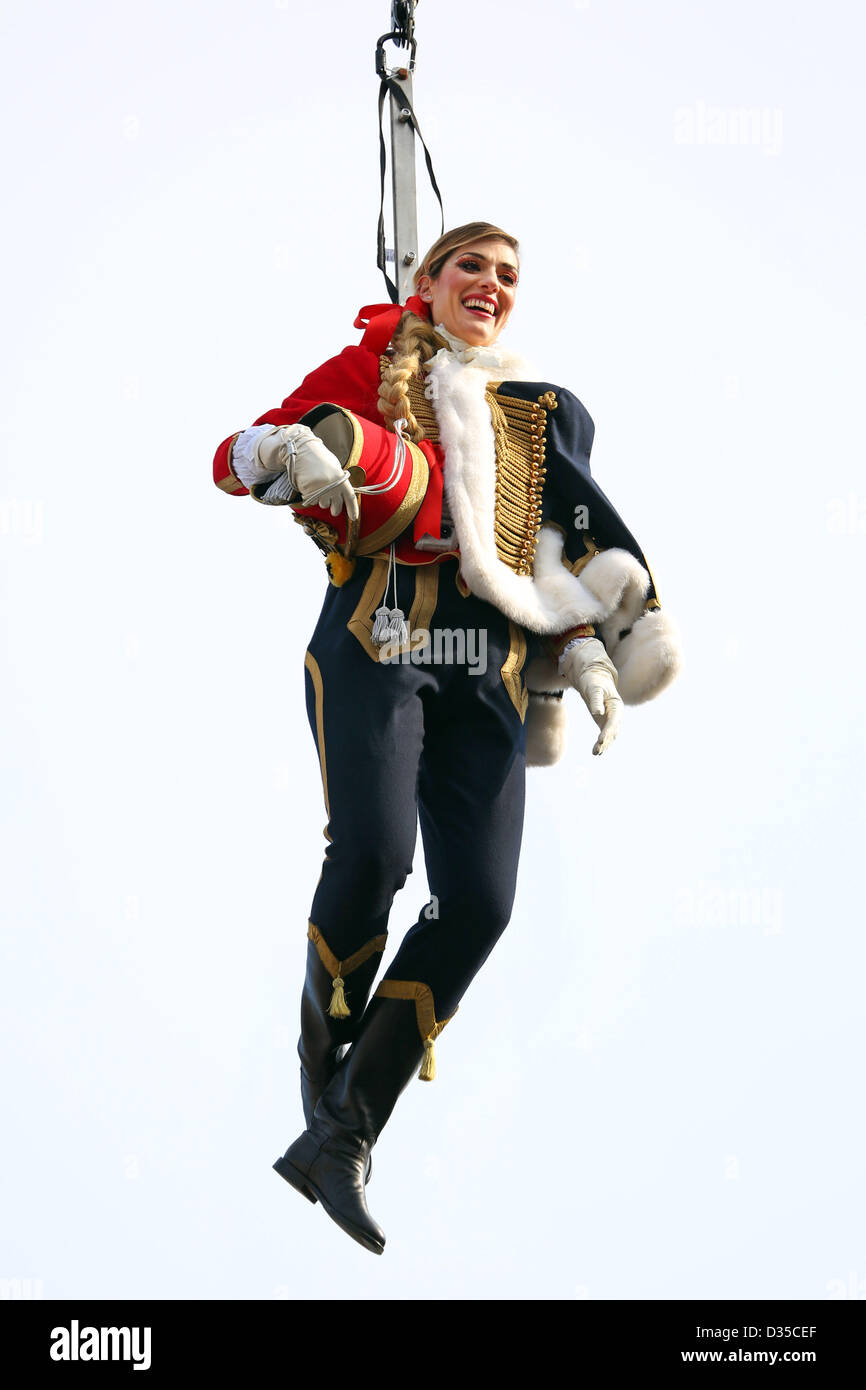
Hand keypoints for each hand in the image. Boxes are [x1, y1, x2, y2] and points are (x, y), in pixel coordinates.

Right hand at [256, 425, 353, 516]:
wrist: (303, 450)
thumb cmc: (320, 459)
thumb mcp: (335, 468)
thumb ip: (341, 482)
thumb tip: (343, 498)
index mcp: (341, 479)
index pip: (350, 498)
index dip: (353, 509)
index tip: (353, 518)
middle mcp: (332, 486)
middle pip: (336, 507)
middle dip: (335, 509)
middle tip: (332, 505)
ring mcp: (319, 490)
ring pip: (323, 505)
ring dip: (322, 500)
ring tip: (319, 487)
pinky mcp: (308, 491)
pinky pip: (311, 501)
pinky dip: (311, 496)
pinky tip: (310, 484)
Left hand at [560, 637, 622, 755]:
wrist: (594, 678)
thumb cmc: (593, 681)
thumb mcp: (593, 688)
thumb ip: (596, 699)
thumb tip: (597, 712)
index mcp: (616, 705)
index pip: (614, 720)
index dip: (608, 731)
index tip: (600, 740)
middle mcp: (616, 714)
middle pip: (613, 730)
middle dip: (606, 741)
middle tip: (597, 750)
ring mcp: (611, 719)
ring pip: (610, 735)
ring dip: (604, 745)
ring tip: (596, 753)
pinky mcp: (605, 722)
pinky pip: (605, 735)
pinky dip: (602, 743)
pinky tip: (596, 751)